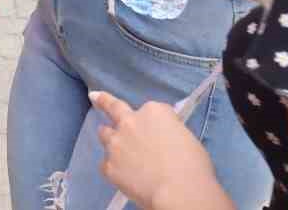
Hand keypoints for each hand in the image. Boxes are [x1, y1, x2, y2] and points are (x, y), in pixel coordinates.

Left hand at [92, 90, 222, 209]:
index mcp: (154, 112)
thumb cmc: (193, 166)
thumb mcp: (186, 139)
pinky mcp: (109, 165)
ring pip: (105, 134)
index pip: (152, 109)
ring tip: (115, 147)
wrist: (179, 191)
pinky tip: (124, 176)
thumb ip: (168, 133)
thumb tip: (163, 140)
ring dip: (110, 138)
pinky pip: (107, 164)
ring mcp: (116, 143)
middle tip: (94, 96)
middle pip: (113, 107)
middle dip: (103, 101)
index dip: (156, 121)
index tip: (161, 129)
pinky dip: (114, 168)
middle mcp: (130, 122)